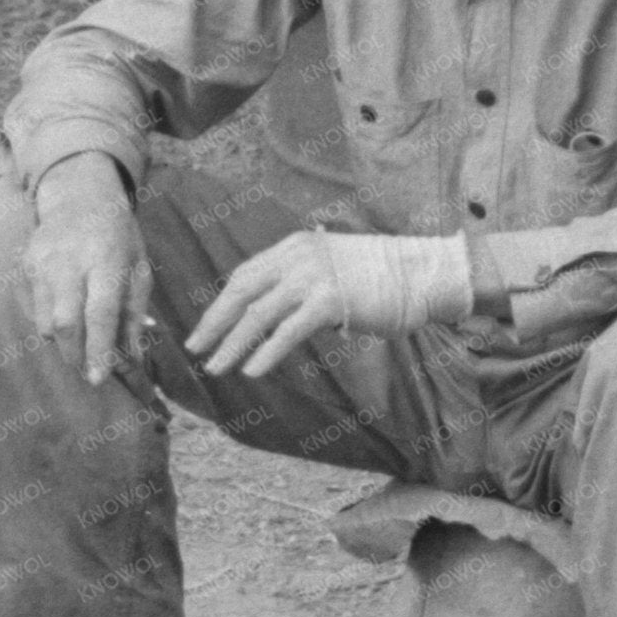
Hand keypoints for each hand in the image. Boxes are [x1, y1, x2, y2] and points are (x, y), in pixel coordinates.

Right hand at [23, 154, 148, 386]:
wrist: (79, 196)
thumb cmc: (118, 236)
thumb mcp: (139, 269)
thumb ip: (134, 314)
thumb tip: (133, 360)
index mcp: (105, 260)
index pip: (99, 313)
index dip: (98, 349)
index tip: (98, 378)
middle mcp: (70, 262)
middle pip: (64, 323)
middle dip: (75, 356)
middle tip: (87, 372)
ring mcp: (43, 263)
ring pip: (44, 322)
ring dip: (62, 343)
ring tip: (79, 346)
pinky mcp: (27, 266)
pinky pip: (35, 309)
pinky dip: (50, 325)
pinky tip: (66, 318)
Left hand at [189, 231, 471, 380]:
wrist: (422, 272)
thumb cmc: (381, 278)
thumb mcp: (330, 269)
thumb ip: (300, 283)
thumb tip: (275, 315)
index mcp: (294, 246)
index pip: (245, 275)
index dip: (221, 304)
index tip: (205, 328)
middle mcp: (297, 256)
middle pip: (242, 291)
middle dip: (214, 323)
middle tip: (194, 348)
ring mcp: (312, 277)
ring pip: (258, 315)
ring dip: (233, 344)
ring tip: (216, 368)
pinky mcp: (328, 301)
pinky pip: (286, 332)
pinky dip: (266, 353)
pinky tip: (251, 370)